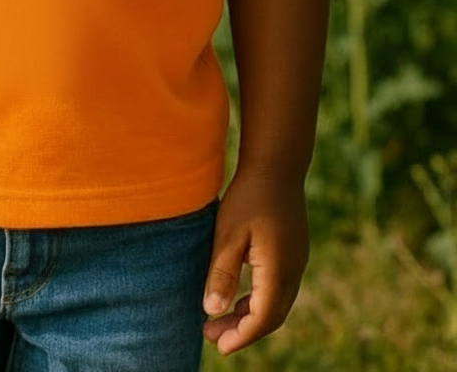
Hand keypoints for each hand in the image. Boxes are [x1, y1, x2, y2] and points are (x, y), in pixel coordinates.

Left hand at [202, 169, 309, 355]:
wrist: (277, 165)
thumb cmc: (248, 197)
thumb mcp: (228, 234)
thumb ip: (222, 273)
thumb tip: (212, 312)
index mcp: (277, 270)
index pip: (261, 319)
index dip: (240, 337)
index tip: (217, 345)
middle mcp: (293, 271)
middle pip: (271, 316)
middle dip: (243, 331)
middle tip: (212, 335)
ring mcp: (297, 262)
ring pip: (277, 304)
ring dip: (251, 316)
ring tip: (220, 320)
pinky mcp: (294, 252)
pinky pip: (280, 289)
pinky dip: (259, 301)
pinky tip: (239, 297)